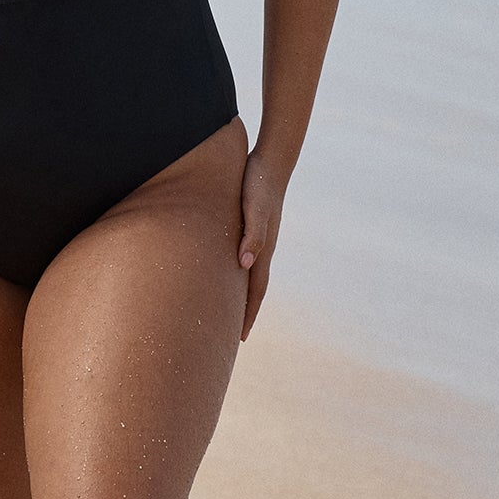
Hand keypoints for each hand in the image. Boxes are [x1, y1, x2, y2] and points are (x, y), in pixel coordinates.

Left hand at [237, 150, 284, 341]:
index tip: (239, 338)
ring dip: (241, 295)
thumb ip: (252, 234)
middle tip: (233, 336)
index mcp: (263, 249)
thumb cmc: (259, 183)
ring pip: (248, 275)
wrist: (271, 161)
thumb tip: (244, 264)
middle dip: (244, 313)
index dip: (248, 314)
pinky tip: (226, 273)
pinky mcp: (250, 228)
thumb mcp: (255, 208)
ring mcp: (257, 239)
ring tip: (228, 312)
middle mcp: (262, 248)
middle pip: (253, 288)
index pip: (255, 291)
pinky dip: (235, 273)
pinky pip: (243, 257)